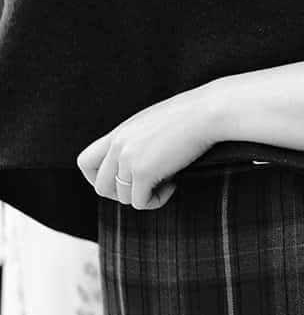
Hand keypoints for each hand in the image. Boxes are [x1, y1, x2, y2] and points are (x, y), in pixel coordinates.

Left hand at [77, 84, 222, 208]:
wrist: (207, 112)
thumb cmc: (189, 116)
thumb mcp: (151, 125)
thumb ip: (136, 142)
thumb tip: (136, 167)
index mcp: (118, 133)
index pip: (85, 163)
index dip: (98, 179)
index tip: (121, 181)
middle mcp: (118, 146)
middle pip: (102, 188)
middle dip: (123, 194)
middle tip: (146, 187)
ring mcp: (128, 159)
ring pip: (124, 198)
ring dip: (145, 196)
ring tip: (167, 180)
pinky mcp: (144, 172)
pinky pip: (141, 202)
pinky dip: (157, 200)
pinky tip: (173, 183)